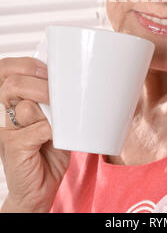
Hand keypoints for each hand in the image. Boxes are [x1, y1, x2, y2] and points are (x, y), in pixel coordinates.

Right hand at [0, 57, 69, 212]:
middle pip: (14, 83)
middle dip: (42, 84)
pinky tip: (57, 138)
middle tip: (61, 94)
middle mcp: (6, 112)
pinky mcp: (13, 145)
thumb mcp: (53, 118)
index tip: (48, 71)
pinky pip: (39, 127)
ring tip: (60, 123)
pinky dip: (54, 130)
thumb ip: (53, 100)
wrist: (39, 189)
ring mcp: (7, 129)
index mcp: (14, 100)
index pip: (7, 70)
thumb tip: (71, 80)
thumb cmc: (49, 151)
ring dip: (51, 111)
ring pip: (27, 105)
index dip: (26, 65)